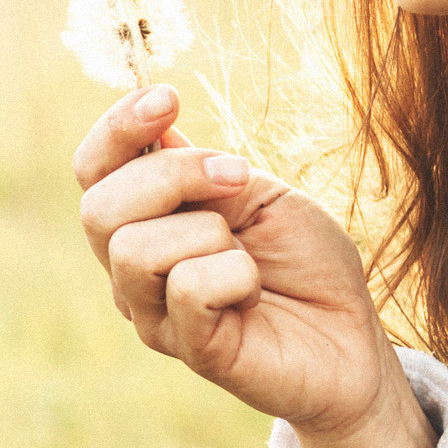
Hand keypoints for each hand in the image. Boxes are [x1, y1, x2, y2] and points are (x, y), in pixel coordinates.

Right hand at [73, 85, 436, 447]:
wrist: (354, 337)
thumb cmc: (306, 264)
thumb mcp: (257, 194)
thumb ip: (201, 170)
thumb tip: (154, 129)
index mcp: (144, 222)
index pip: (92, 171)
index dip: (117, 129)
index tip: (168, 98)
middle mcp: (132, 270)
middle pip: (97, 209)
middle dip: (169, 176)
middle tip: (237, 176)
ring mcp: (153, 314)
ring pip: (131, 249)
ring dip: (208, 232)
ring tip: (249, 253)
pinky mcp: (189, 349)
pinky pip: (188, 289)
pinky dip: (235, 276)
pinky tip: (255, 294)